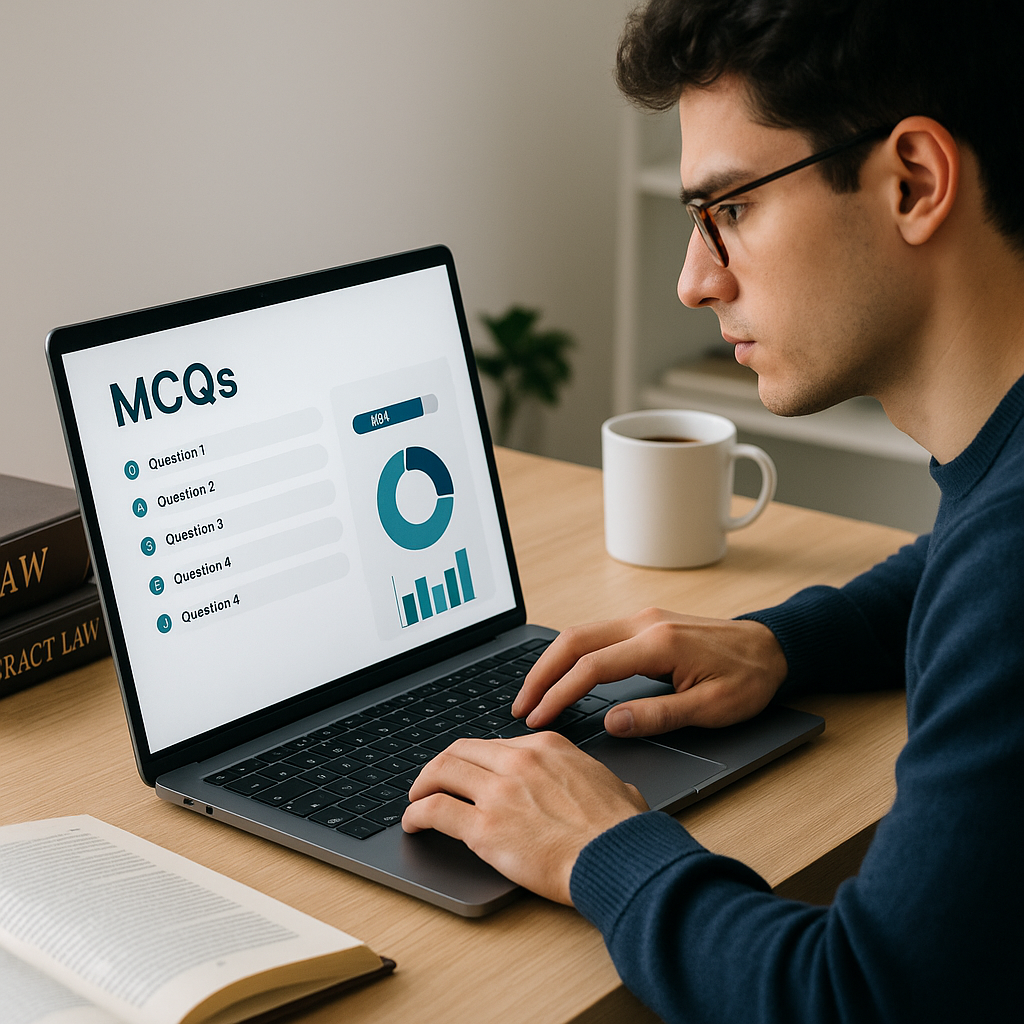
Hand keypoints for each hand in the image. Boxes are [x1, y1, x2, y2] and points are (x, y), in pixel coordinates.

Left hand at [401, 733, 647, 903]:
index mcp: (548, 747)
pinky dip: (416, 814)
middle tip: (433, 780)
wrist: (618, 859)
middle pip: (462, 750)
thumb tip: (611, 790)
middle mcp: (519, 761)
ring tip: (416, 798)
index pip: (497, 744)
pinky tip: (413, 822)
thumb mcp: (615, 786)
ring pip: (442, 772)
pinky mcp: (483, 828)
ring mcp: (498, 792)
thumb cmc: (622, 832)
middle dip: (443, 765)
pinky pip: (435, 811)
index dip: (478, 760)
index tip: (472, 772)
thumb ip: (597, 781)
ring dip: (423, 784)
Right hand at [512, 608, 787, 736]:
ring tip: (533, 694)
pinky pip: (595, 634)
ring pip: (580, 633)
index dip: (559, 694)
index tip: (537, 718)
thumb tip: (612, 723)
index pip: (592, 668)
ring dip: (552, 662)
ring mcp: (643, 618)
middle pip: (574, 641)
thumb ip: (658, 715)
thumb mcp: (712, 708)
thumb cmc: (749, 679)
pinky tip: (561, 675)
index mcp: (659, 644)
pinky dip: (570, 655)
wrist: (774, 647)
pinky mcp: (644, 622)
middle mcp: (645, 622)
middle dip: (541, 674)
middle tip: (520, 707)